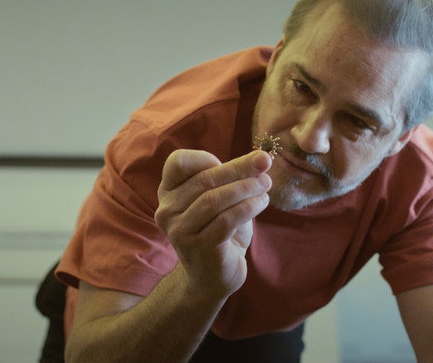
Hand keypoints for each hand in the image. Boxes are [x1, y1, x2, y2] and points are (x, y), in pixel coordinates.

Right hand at [155, 149, 272, 298]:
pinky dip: (248, 207)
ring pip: (214, 199)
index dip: (206, 156)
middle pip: (204, 179)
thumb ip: (230, 180)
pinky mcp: (199, 247)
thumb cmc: (218, 231)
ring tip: (265, 185)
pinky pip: (226, 220)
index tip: (233, 160)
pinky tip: (262, 202)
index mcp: (168, 192)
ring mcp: (180, 231)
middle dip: (239, 168)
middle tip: (264, 163)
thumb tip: (260, 160)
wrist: (211, 277)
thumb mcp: (219, 200)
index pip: (178, 162)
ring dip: (246, 188)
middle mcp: (167, 210)